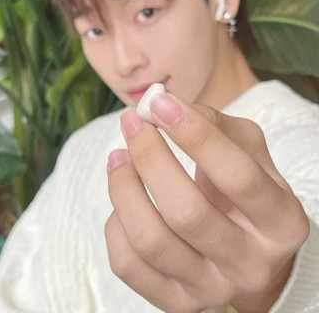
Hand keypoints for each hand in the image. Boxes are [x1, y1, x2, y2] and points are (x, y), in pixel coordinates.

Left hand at [105, 92, 309, 312]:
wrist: (245, 250)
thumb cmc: (242, 191)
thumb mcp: (246, 151)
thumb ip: (214, 124)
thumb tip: (162, 107)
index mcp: (281, 222)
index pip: (237, 177)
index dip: (194, 135)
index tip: (159, 103)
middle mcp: (249, 264)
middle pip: (186, 212)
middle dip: (150, 157)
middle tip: (132, 122)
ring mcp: (210, 289)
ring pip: (150, 241)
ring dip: (123, 188)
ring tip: (119, 156)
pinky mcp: (175, 302)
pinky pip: (127, 263)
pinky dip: (115, 223)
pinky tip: (124, 201)